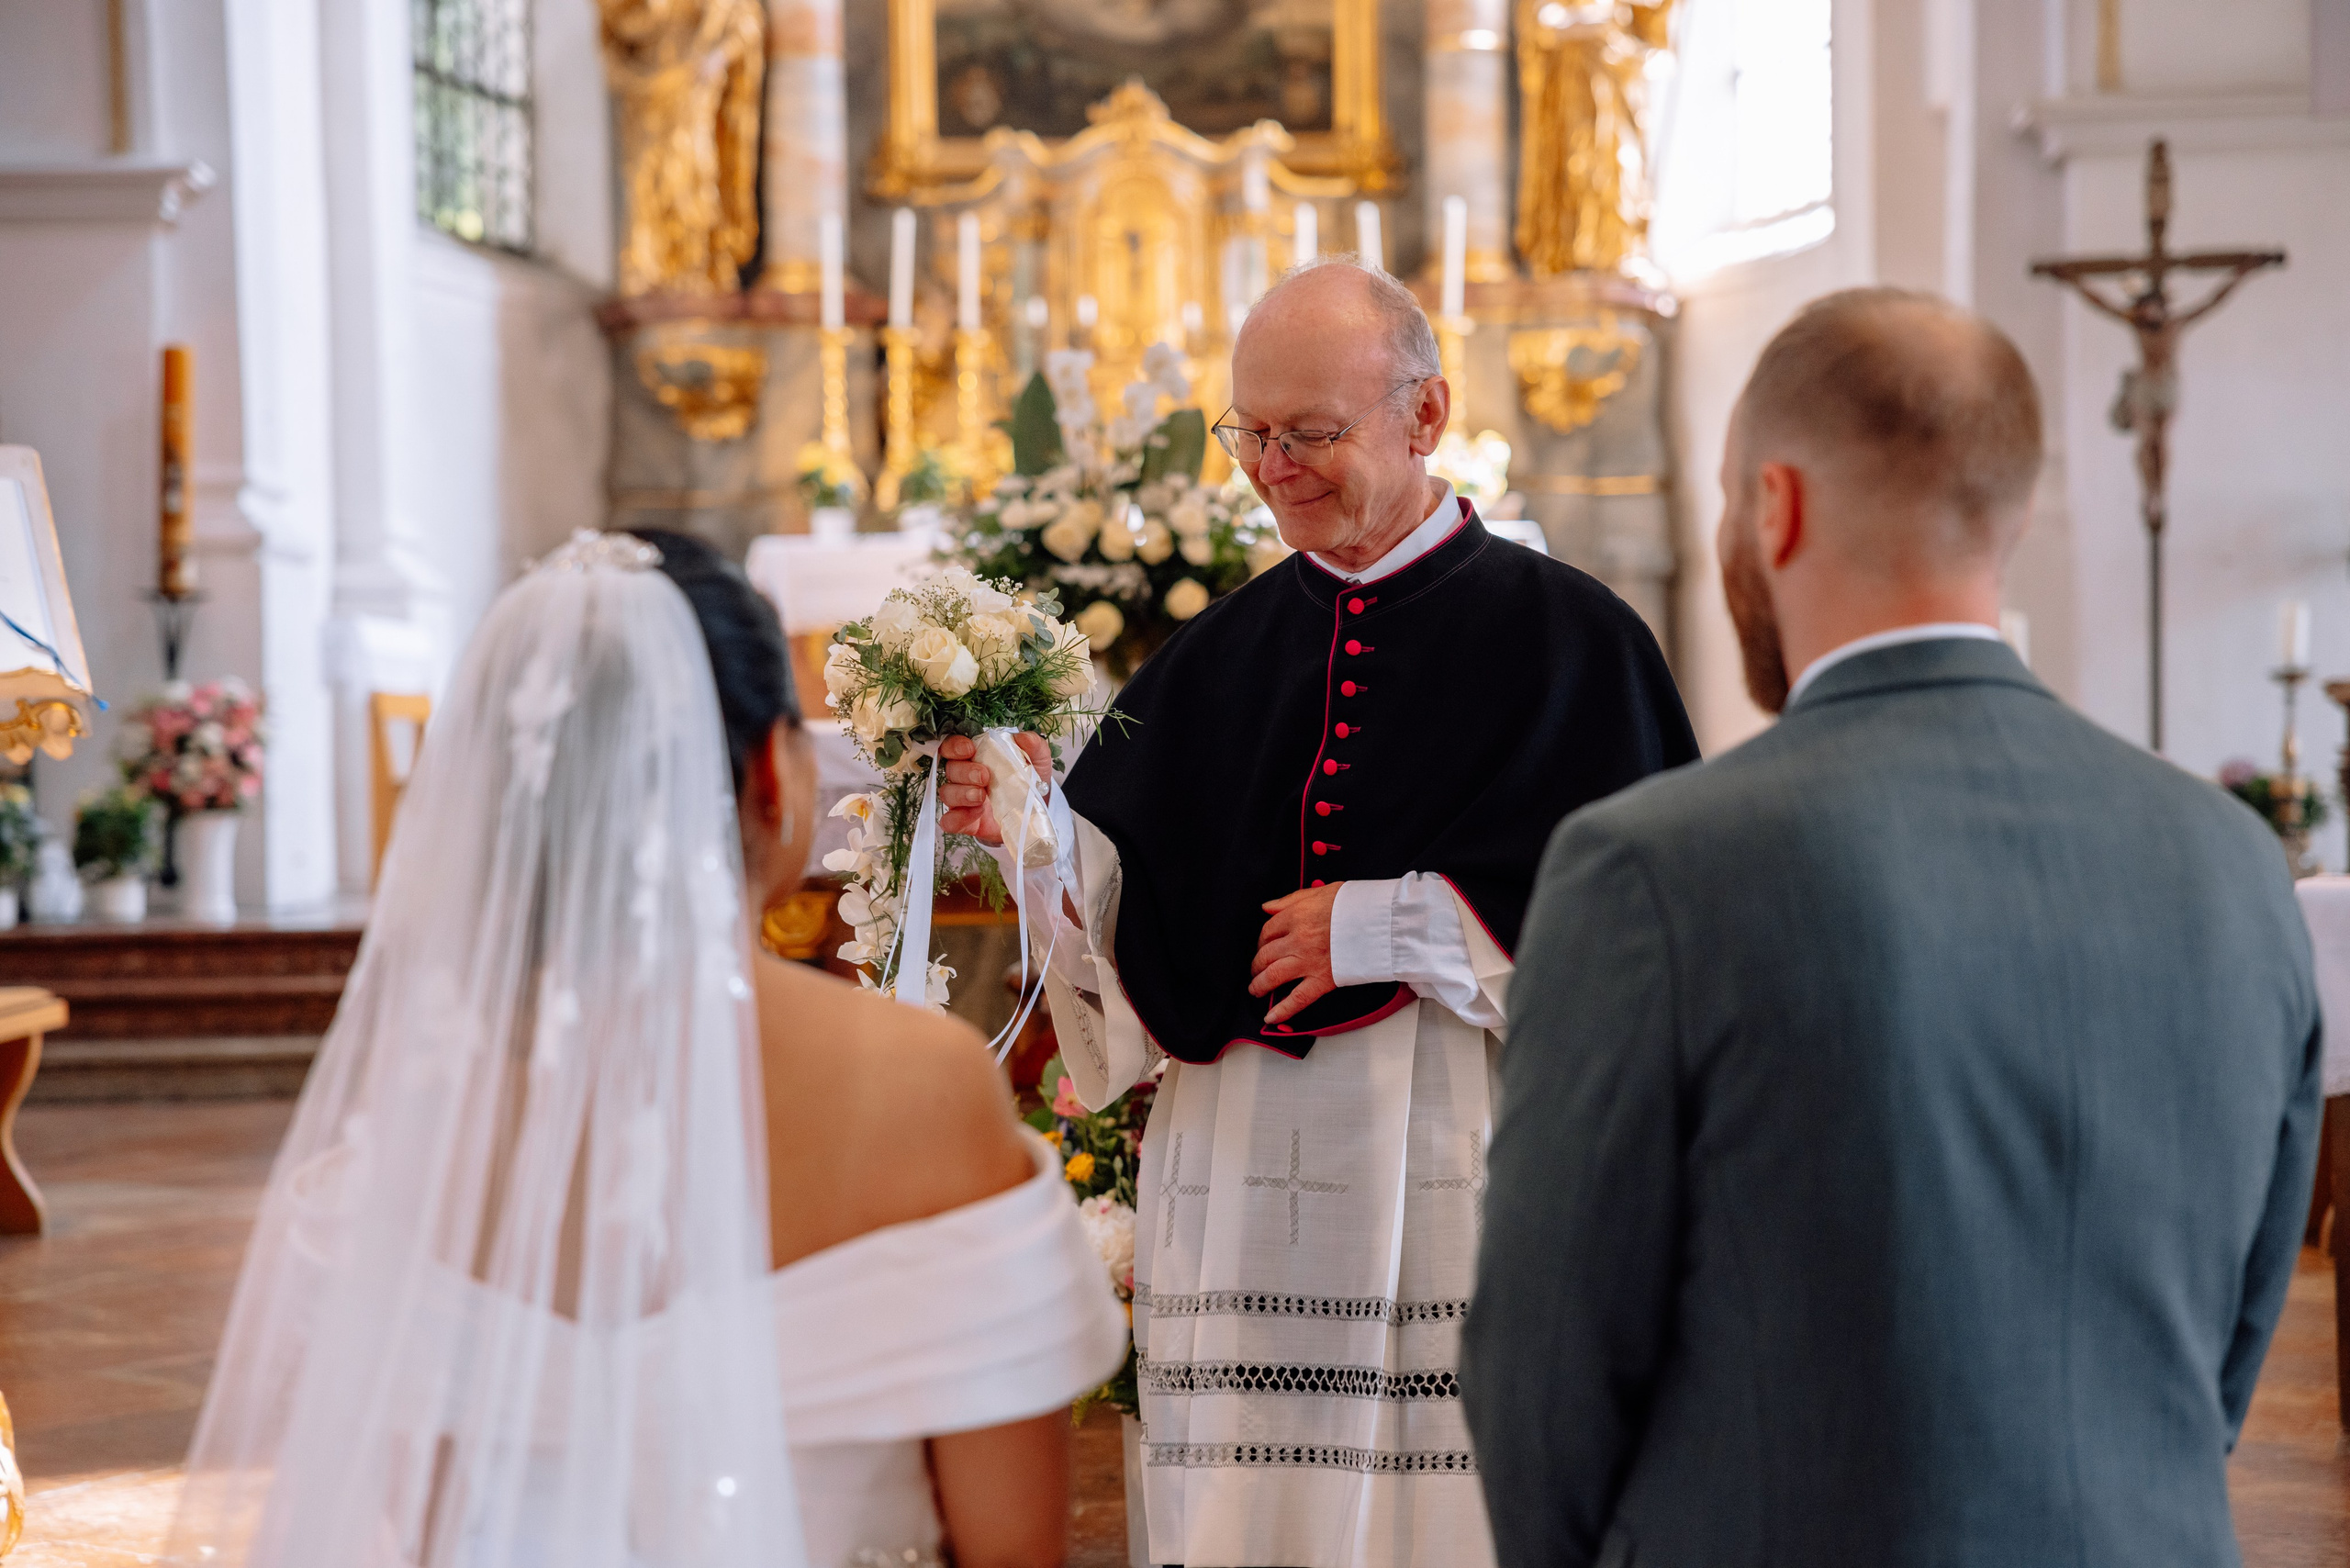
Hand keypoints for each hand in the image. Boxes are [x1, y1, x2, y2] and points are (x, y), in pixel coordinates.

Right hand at [937, 732, 1052, 842]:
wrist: (1033, 813)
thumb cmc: (1028, 782)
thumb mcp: (1037, 760)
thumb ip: (1033, 745)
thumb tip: (1023, 738)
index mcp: (975, 757)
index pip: (953, 746)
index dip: (955, 746)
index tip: (969, 750)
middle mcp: (964, 777)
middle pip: (950, 769)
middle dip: (964, 771)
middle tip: (984, 776)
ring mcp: (962, 800)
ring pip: (946, 793)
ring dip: (962, 794)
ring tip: (982, 796)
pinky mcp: (965, 821)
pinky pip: (949, 821)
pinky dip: (957, 818)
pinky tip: (975, 814)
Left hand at [1250, 882, 1341, 1026]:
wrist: (1380, 921)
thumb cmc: (1354, 904)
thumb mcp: (1320, 892)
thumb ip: (1290, 900)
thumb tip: (1267, 907)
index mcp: (1295, 917)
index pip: (1267, 931)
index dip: (1261, 940)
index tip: (1263, 945)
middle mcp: (1297, 940)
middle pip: (1265, 955)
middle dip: (1256, 964)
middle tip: (1254, 969)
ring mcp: (1308, 962)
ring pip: (1273, 976)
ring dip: (1259, 985)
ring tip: (1255, 990)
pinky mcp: (1322, 980)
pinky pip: (1297, 999)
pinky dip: (1281, 1010)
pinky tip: (1270, 1017)